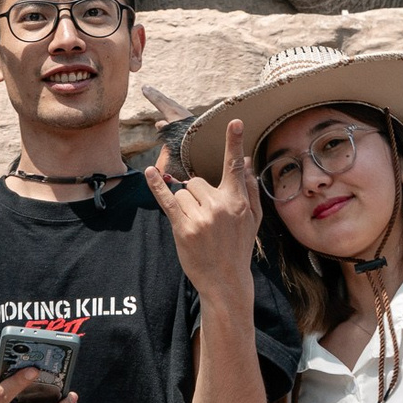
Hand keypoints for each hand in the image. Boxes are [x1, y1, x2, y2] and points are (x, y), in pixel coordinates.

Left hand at [145, 119, 259, 309]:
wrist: (225, 281)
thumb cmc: (239, 248)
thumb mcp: (253, 220)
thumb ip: (249, 189)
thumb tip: (245, 162)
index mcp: (238, 202)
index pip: (234, 166)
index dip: (234, 142)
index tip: (233, 121)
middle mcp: (220, 206)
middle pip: (198, 181)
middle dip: (198, 194)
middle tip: (207, 218)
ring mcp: (201, 217)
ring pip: (184, 191)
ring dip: (186, 204)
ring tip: (198, 226)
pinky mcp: (183, 227)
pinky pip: (168, 199)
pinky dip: (157, 186)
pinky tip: (150, 173)